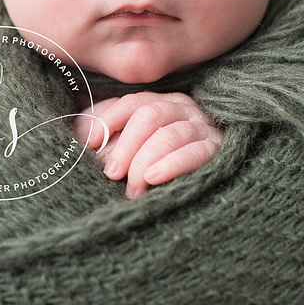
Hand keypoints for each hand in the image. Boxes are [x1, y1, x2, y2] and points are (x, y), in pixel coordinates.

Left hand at [72, 92, 222, 198]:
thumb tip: (87, 137)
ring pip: (170, 135)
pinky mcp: (215, 150)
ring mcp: (202, 127)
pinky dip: (172, 164)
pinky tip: (152, 178)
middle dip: (126, 146)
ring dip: (145, 161)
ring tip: (132, 188)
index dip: (110, 120)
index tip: (91, 142)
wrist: (185, 201)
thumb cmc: (143, 170)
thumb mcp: (120, 150)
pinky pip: (195, 152)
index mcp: (160, 103)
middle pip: (150, 116)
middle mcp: (183, 109)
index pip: (133, 103)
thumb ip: (105, 136)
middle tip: (112, 174)